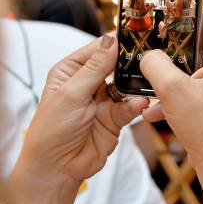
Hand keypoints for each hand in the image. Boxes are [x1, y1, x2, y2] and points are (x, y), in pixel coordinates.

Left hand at [7, 35, 148, 203]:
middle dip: (131, 63)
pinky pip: (132, 104)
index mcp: (71, 70)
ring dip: (136, 84)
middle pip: (116, 64)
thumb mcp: (72, 93)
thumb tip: (111, 39)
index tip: (136, 35)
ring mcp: (104, 99)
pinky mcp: (117, 116)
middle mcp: (89, 82)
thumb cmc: (53, 130)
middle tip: (149, 58)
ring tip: (146, 81)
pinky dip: (137, 104)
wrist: (58, 168)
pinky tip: (139, 104)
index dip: (116, 42)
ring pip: (128, 84)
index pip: (98, 48)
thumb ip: (95, 67)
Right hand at [140, 12, 202, 203]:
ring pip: (196, 69)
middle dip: (173, 51)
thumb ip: (155, 64)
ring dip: (172, 77)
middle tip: (150, 50)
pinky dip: (179, 95)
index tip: (163, 19)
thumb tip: (147, 54)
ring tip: (149, 84)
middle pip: (201, 44)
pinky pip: (199, 89)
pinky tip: (155, 111)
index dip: (185, 17)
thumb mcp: (172, 90)